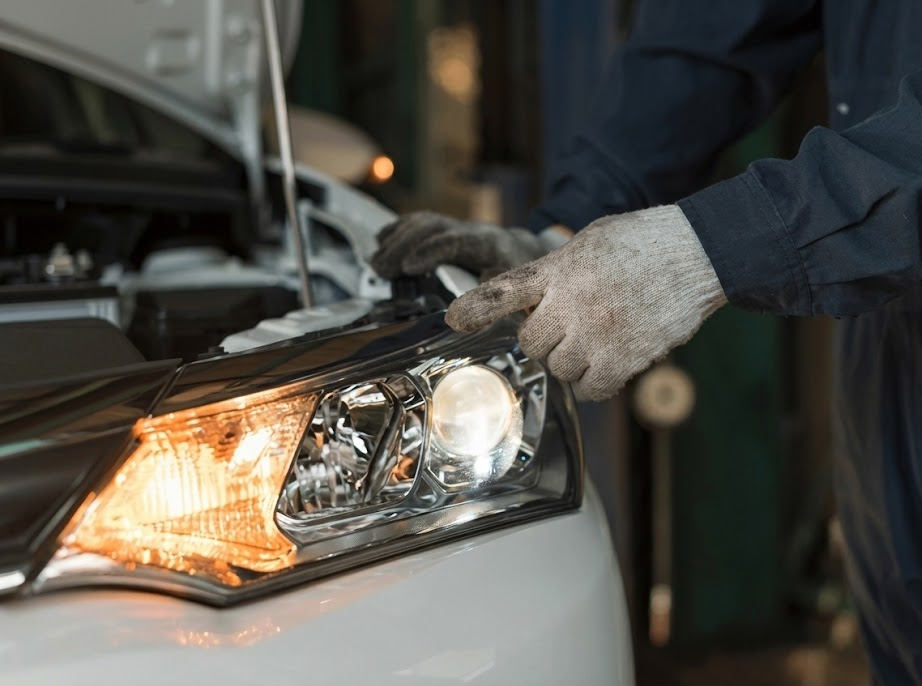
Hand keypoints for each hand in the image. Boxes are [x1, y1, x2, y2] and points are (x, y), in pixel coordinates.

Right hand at [370, 211, 567, 278]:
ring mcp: (456, 226)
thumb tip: (484, 283)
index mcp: (488, 244)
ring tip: (376, 262)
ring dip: (396, 239)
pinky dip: (398, 229)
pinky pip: (420, 222)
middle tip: (381, 269)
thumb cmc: (518, 274)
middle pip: (432, 228)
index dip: (430, 252)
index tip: (408, 267)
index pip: (455, 242)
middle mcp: (469, 230)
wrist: (523, 253)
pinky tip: (381, 240)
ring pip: (423, 222)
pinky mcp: (445, 229)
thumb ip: (500, 286)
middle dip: (403, 246)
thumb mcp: (519, 284)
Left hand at [445, 206, 726, 400]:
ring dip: (571, 361)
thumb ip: (557, 268)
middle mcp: (572, 303)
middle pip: (531, 343)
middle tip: (567, 328)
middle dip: (543, 340)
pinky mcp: (625, 357)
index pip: (506, 290)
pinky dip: (594, 384)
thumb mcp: (591, 241)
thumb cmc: (645, 242)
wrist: (699, 251)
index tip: (454, 320)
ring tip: (595, 340)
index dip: (476, 308)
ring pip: (559, 368)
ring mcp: (597, 333)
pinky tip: (608, 365)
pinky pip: (591, 389)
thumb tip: (533, 293)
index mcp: (560, 269)